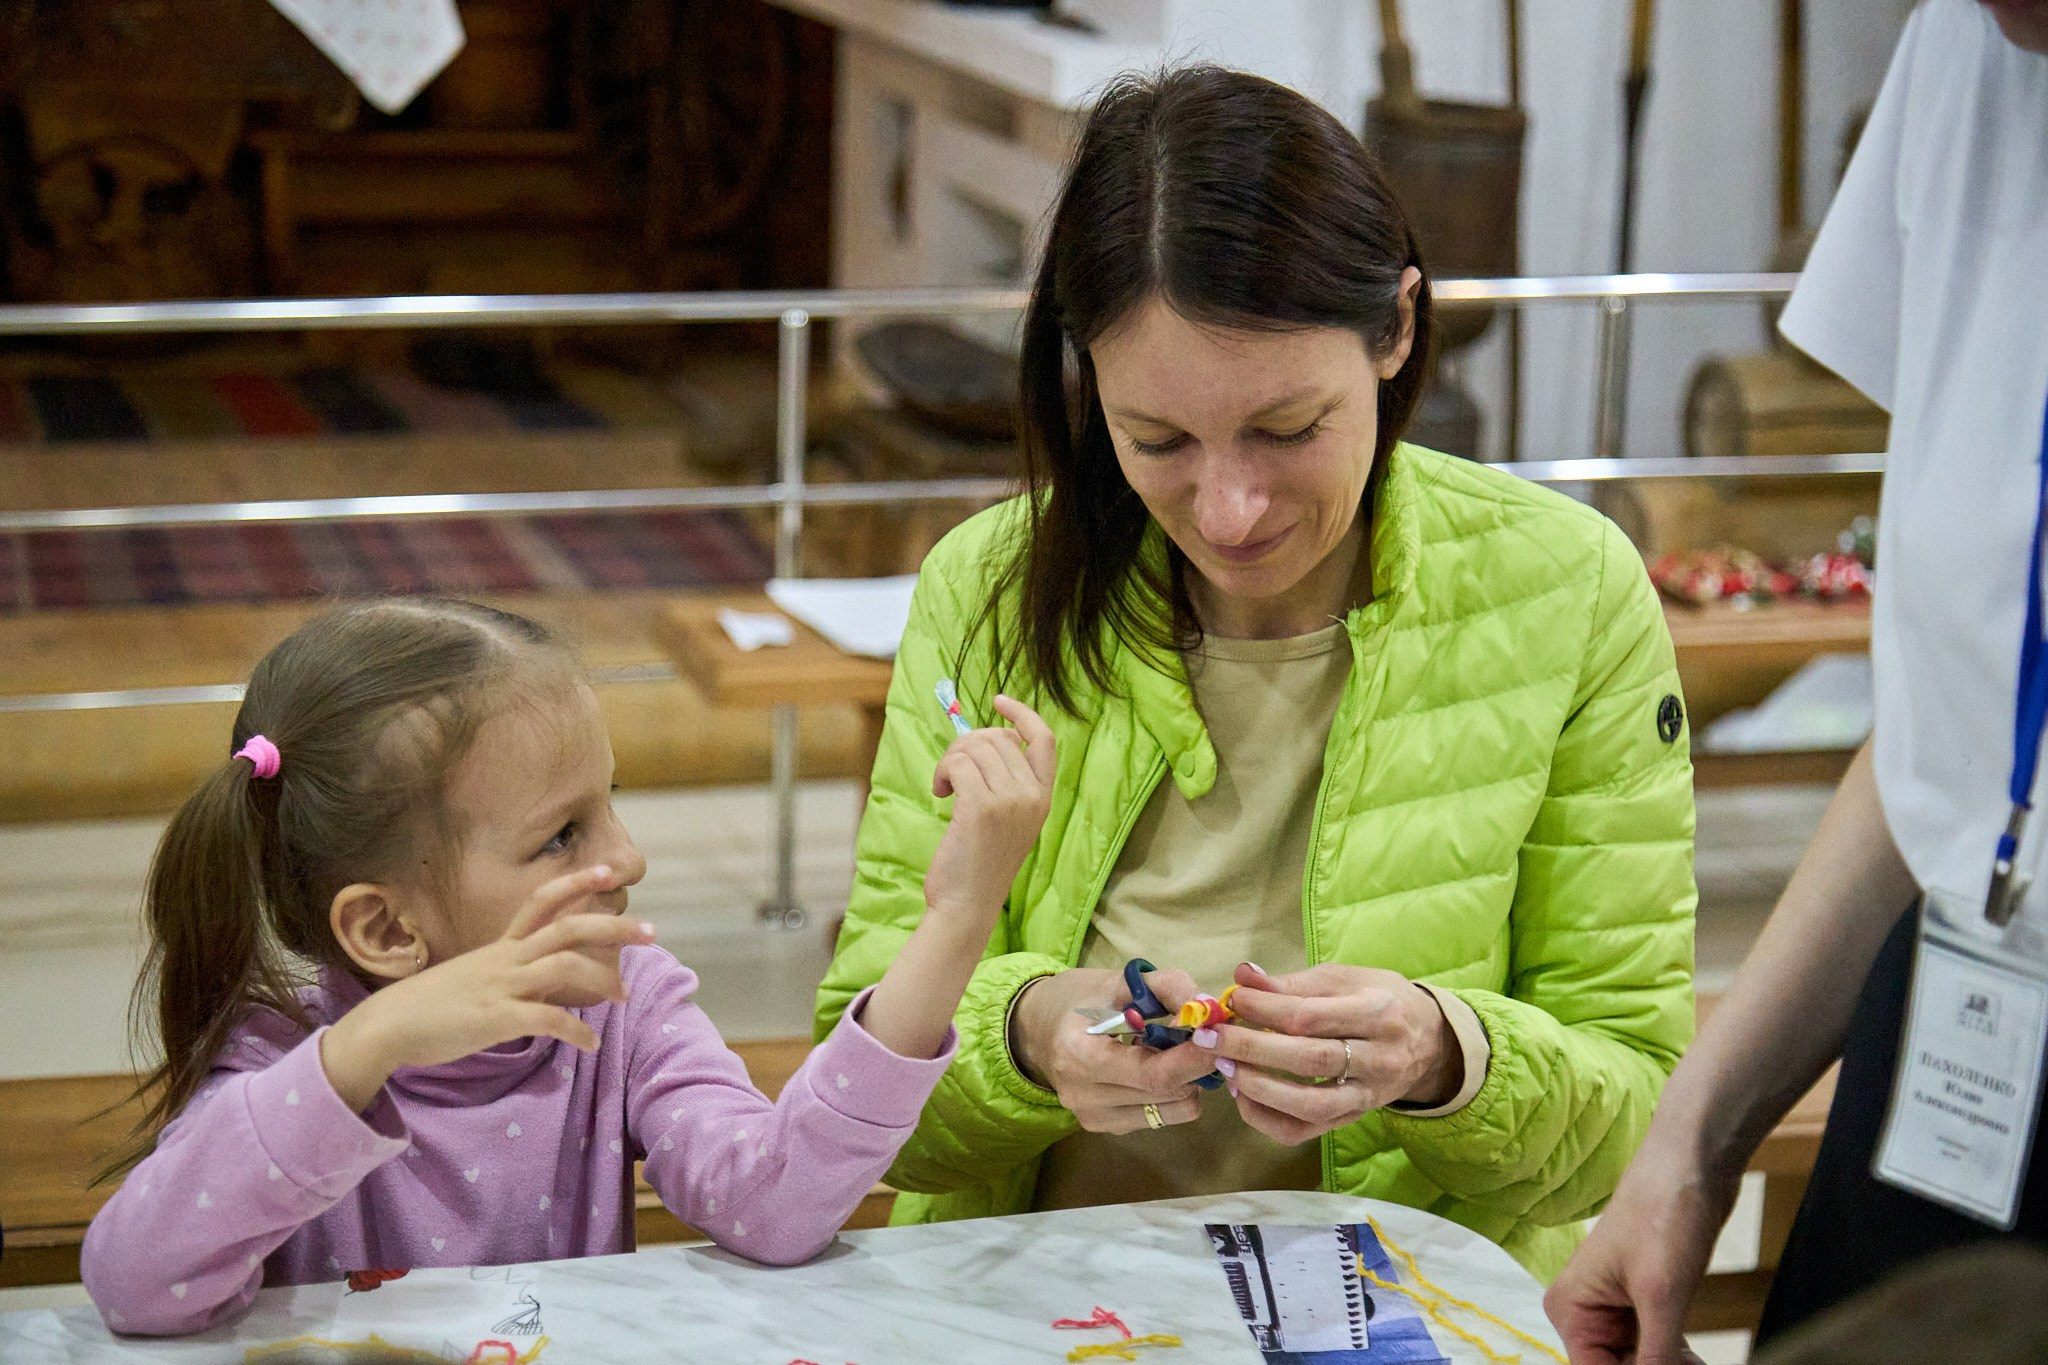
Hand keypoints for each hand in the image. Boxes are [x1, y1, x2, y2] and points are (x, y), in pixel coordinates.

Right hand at [322, 866, 655, 1109]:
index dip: (575, 883)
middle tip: (652, 932)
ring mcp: (500, 986)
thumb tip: (540, 986)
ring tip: (625, 996)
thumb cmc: (429, 1007)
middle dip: (613, 927)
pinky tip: (591, 1043)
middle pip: (567, 928)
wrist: (386, 1027)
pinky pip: (547, 1020)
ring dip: (603, 979)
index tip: (608, 871)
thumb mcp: (472, 979)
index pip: (540, 901)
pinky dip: (576, 1031)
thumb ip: (508, 976)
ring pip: (563, 966)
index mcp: (499, 947)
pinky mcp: (495, 1018)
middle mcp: (504, 958)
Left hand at [923, 694, 1056, 924]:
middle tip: (951, 772)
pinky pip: (958, 764)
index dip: (1023, 714)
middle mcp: (1032, 796)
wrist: (968, 906)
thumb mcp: (1008, 821)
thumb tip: (984, 740)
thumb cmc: (979, 864)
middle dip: (966, 745)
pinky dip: (943, 772)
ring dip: (950, 760)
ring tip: (944, 787)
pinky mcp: (981, 807)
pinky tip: (940, 794)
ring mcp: (1009, 801)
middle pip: (997, 738)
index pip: (1044, 739)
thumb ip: (1007, 783)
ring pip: (974, 747)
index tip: (999, 701)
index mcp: (1043, 797)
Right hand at [1008, 966, 1218, 1131]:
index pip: (1154, 1074)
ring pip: (1175, 1110)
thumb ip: (1166, 987)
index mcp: (1080, 1057)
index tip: (1219, 1035)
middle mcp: (1084, 1098)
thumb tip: (1208, 1008)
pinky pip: (1162, 1117)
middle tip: (1207, 1037)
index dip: (1194, 1057)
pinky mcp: (1107, 1128)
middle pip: (1168, 1094)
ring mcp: (1095, 1119)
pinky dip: (1173, 1092)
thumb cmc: (1077, 1000)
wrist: (1035, 1030)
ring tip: (1174, 1051)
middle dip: (1198, 1064)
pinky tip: (1156, 1067)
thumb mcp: (1117, 981)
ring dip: (1189, 1080)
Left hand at [1197, 963, 1458, 1145]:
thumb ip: (1293, 982)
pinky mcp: (1352, 1120)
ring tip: (1226, 1067)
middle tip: (1212, 1037)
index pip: (1311, 1015)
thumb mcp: (1345, 979)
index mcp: (1377, 1012)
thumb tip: (1243, 976)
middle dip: (1252, 1048)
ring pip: (1309, 1103)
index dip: (1265, 1008)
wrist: (1429, 1043)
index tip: (1232, 999)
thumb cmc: (1379, 1000)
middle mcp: (1377, 1058)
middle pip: (1309, 1059)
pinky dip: (1267, 1118)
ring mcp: (1366, 1096)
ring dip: (1259, 1088)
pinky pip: (1305, 1130)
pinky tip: (1243, 1096)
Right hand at [1544, 1138, 1733, 1364]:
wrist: (1692, 1165)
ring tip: (1699, 1364)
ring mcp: (1616, 1306)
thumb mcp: (1660, 1295)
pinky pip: (1657, 1346)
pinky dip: (1678, 1359)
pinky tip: (1698, 1361)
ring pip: (1641, 1363)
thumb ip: (1656, 1355)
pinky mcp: (1645, 1300)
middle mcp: (1586, 1311)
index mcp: (1571, 1309)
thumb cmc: (1663, 1215)